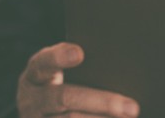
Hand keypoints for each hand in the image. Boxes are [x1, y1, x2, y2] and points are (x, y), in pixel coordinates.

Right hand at [17, 42, 139, 117]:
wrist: (40, 112)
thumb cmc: (62, 84)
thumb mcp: (60, 72)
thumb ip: (83, 64)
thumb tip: (119, 60)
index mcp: (36, 74)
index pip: (44, 63)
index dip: (59, 57)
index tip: (80, 53)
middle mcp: (31, 100)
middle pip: (65, 98)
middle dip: (102, 102)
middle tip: (132, 108)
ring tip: (130, 117)